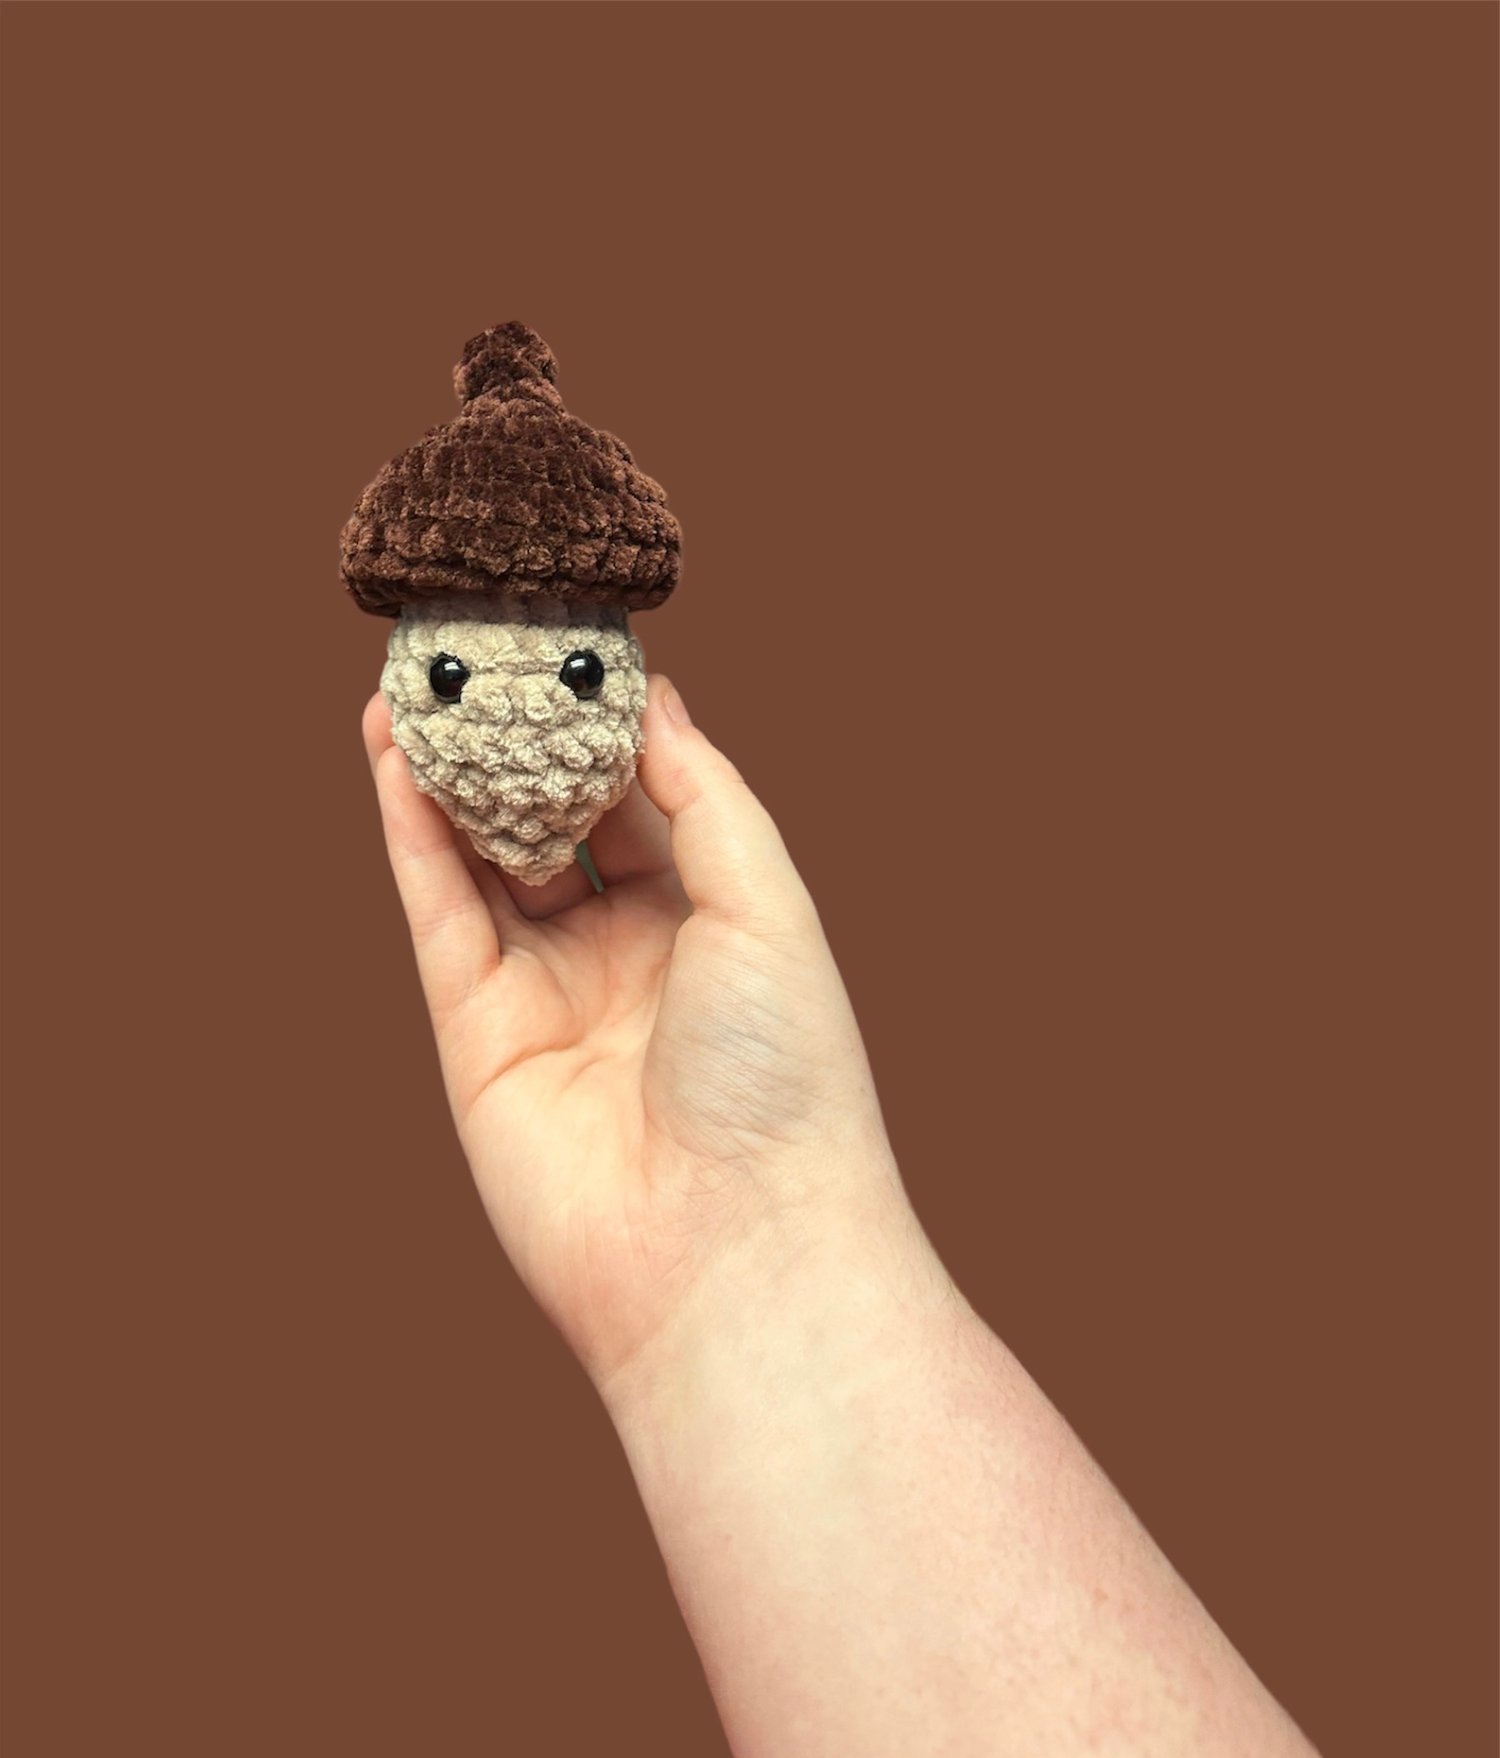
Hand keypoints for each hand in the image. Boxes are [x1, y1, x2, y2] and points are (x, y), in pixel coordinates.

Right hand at [362, 673, 936, 1392]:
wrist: (732, 1247)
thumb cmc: (782, 1075)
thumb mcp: (766, 901)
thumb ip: (702, 791)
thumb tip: (652, 695)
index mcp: (712, 921)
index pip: (644, 796)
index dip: (603, 721)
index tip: (567, 638)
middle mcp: (627, 952)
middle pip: (555, 820)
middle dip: (516, 737)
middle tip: (476, 643)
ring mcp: (548, 991)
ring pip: (483, 858)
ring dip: (449, 770)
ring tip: (416, 676)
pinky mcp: (476, 1033)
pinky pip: (438, 910)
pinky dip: (412, 831)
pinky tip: (395, 752)